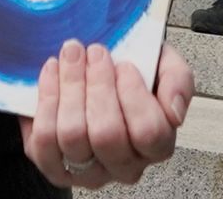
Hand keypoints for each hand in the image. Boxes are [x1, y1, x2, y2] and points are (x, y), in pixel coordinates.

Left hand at [26, 39, 194, 187]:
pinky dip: (46, 100)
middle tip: (95, 52)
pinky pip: (44, 141)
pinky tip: (53, 72)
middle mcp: (123, 166)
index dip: (134, 96)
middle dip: (98, 85)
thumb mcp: (163, 64)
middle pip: (107, 135)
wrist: (92, 71)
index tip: (125, 65)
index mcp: (156, 146)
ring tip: (72, 55)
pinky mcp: (54, 167)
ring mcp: (87, 171)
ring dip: (70, 86)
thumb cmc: (129, 71)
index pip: (149, 133)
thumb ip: (178, 80)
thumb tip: (174, 110)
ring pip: (73, 136)